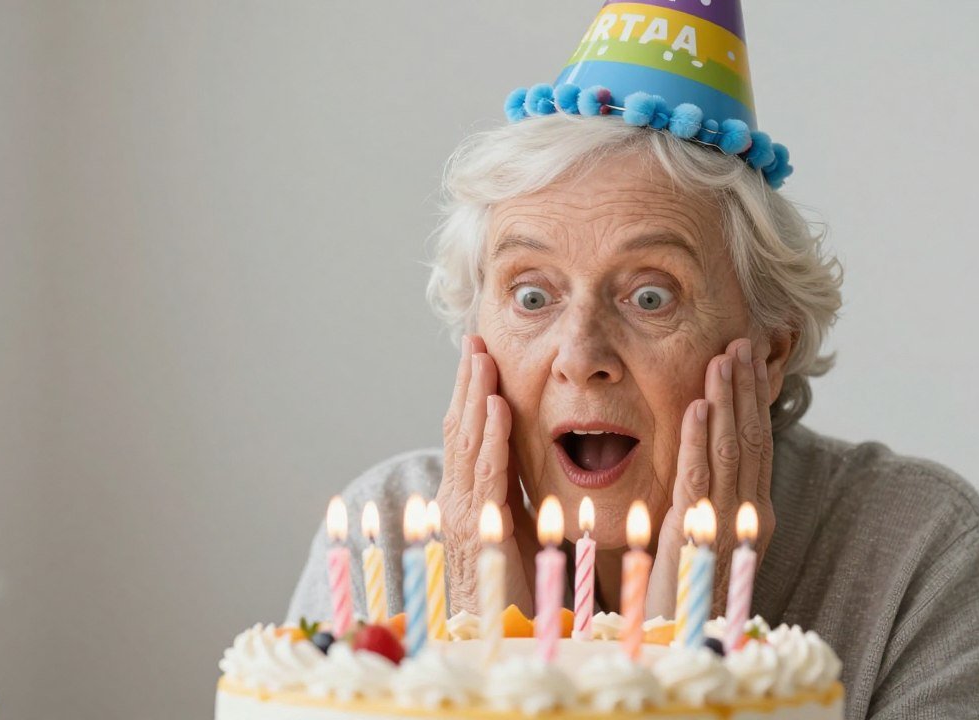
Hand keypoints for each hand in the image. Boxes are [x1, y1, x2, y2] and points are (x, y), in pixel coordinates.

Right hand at [435, 335, 533, 616]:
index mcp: (465, 497)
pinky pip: (487, 475)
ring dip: (477, 396)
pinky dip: (493, 438)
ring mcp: (463, 514)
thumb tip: (523, 462)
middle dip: (468, 382)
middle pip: (460, 429)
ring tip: (483, 357)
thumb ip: (513, 496)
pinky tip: (500, 407)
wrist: (493, 639)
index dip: (471, 392)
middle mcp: (455, 500)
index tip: (479, 354)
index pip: (465, 433)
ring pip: (469, 443)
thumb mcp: (514, 529)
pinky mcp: (481, 531)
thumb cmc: (511, 587)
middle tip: (475, 340)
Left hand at [647, 338, 776, 617]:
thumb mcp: (701, 535)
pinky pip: (701, 479)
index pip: (758, 443)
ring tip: (724, 357)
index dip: (753, 399)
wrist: (678, 643)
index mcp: (754, 514)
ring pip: (733, 451)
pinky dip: (701, 440)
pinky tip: (701, 407)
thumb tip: (698, 452)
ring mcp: (726, 526)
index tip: (748, 358)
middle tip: (742, 341)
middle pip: (752, 439)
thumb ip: (705, 497)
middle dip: (746, 388)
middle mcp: (749, 517)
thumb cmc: (683, 591)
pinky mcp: (696, 537)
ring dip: (728, 401)